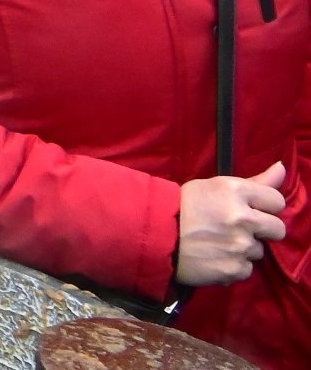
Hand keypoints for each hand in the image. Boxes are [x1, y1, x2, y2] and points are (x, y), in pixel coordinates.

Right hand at [175, 161, 287, 285]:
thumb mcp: (215, 186)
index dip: (264, 206)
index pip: (277, 201)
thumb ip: (254, 182)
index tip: (250, 209)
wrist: (154, 234)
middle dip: (262, 229)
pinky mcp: (234, 269)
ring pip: (259, 250)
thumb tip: (282, 168)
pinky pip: (247, 268)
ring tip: (219, 243)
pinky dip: (233, 265)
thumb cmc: (184, 205)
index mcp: (236, 191)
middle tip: (239, 228)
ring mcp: (239, 246)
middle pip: (278, 229)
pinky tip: (215, 257)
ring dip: (244, 248)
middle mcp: (242, 218)